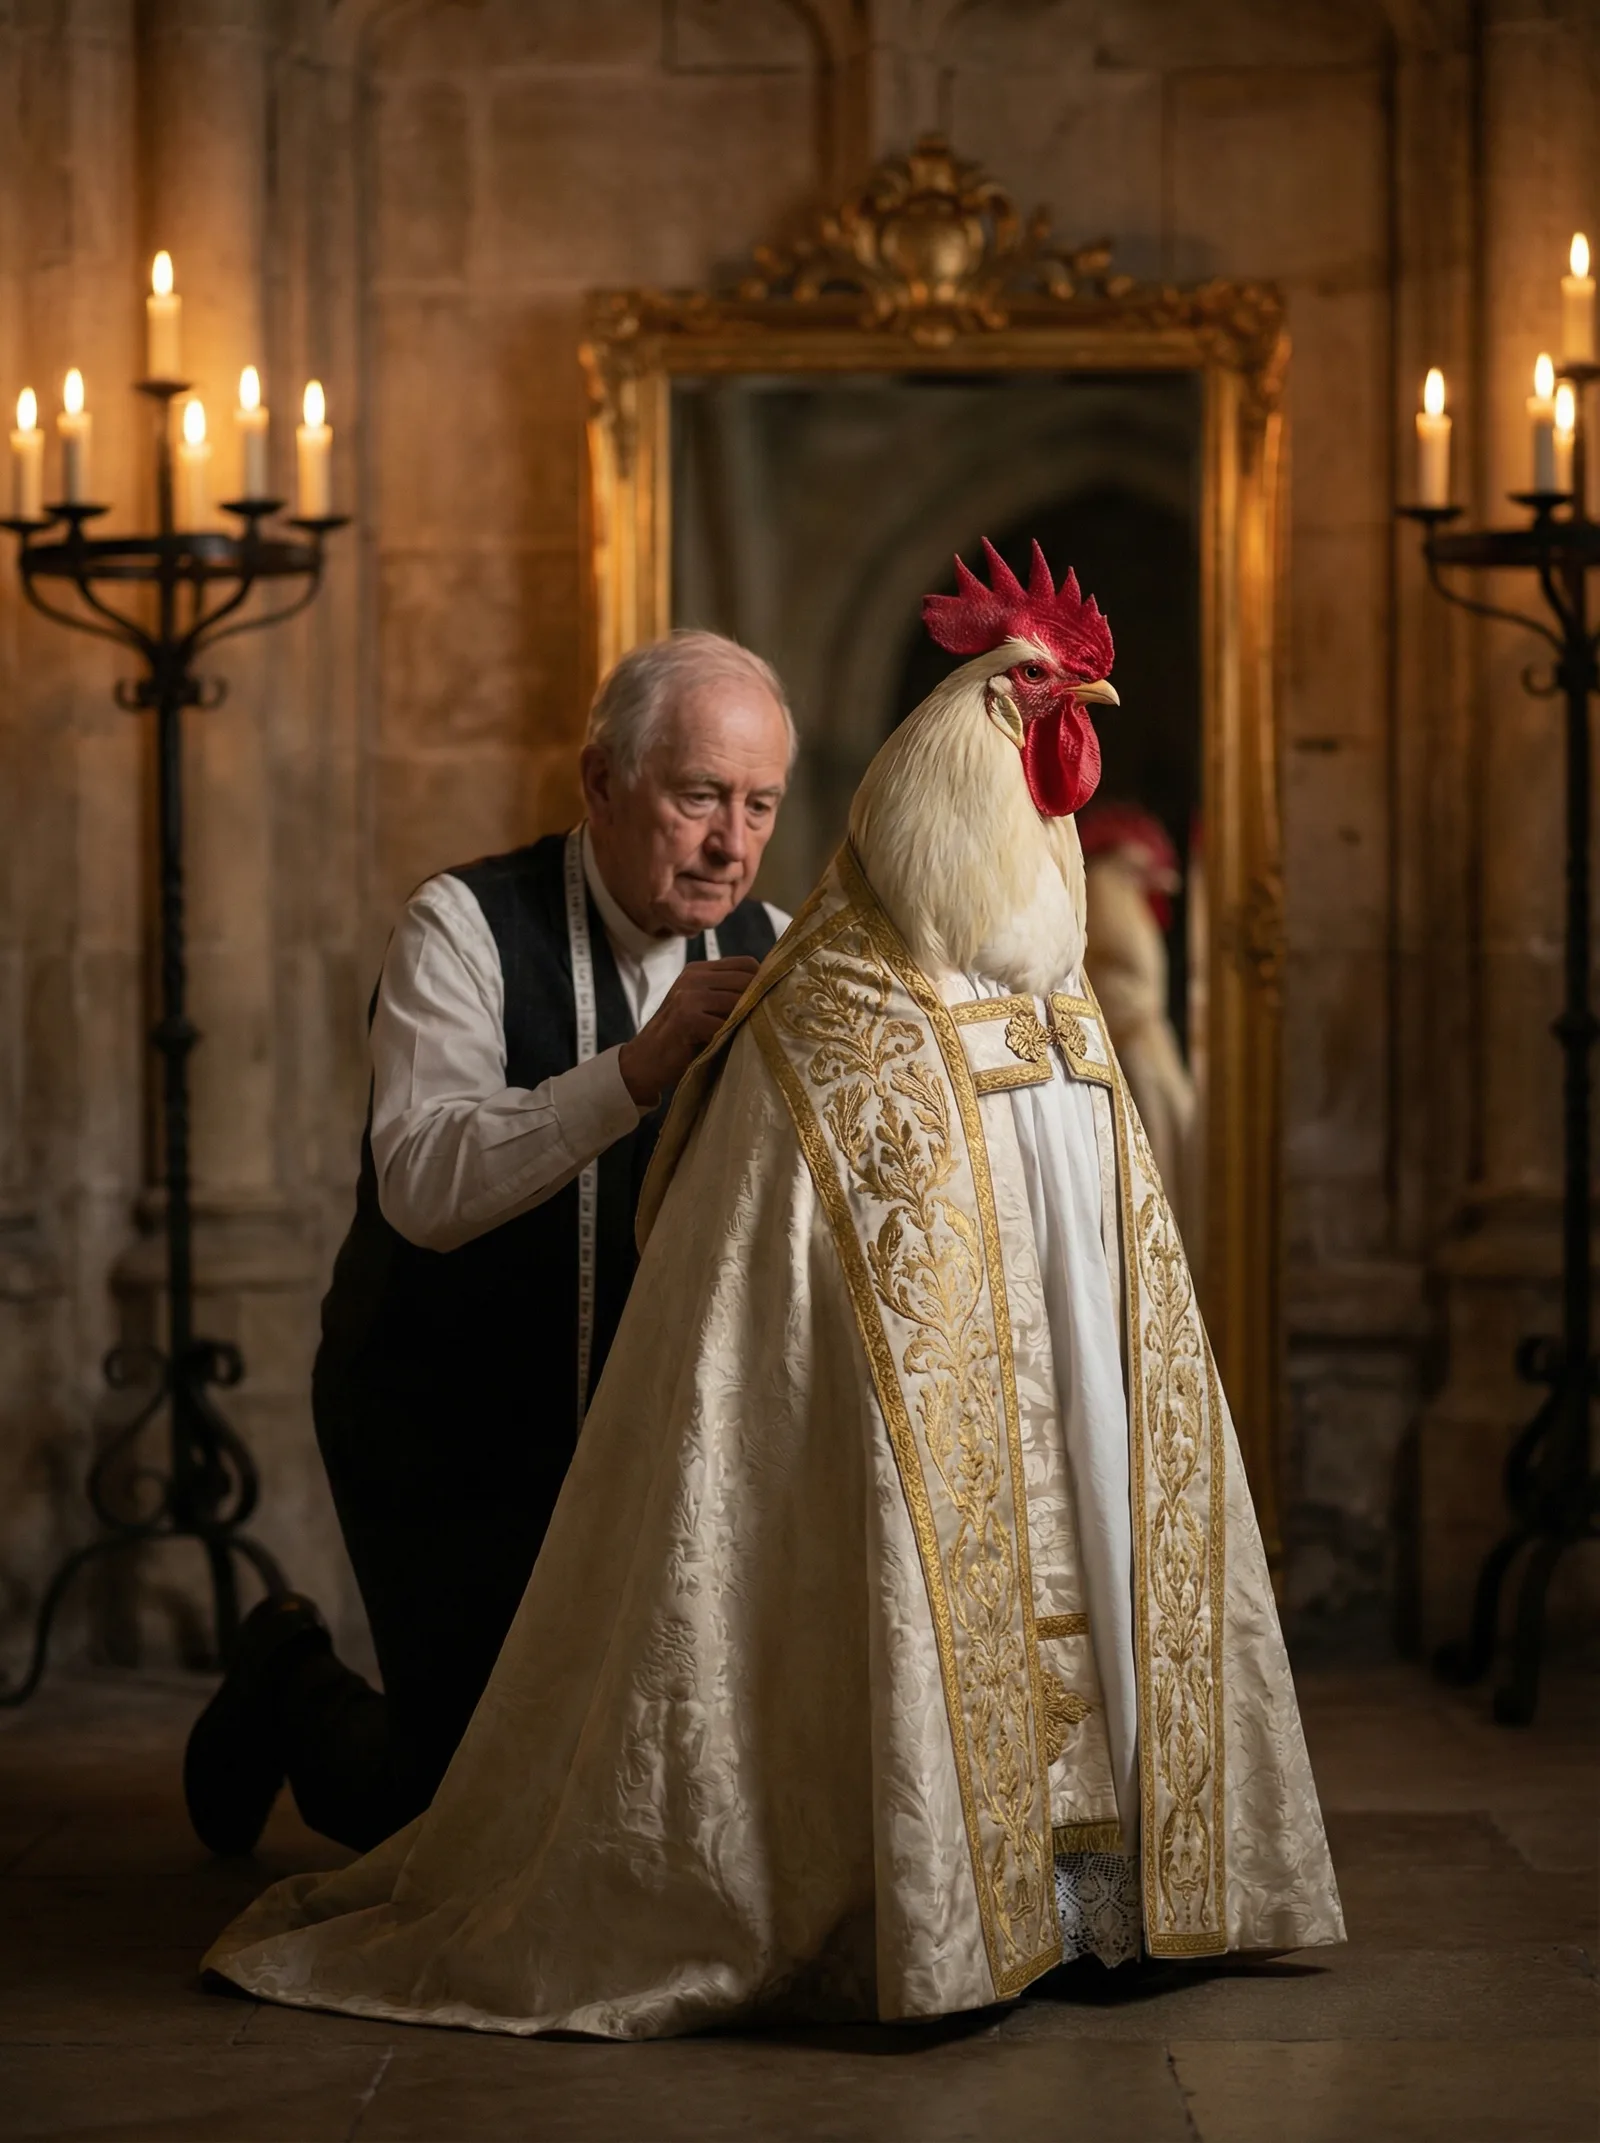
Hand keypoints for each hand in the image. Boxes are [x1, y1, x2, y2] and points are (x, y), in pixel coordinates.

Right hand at [618, 957, 760, 1106]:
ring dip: (749, 1020)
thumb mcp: (704, 1010)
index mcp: (699, 970)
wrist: (644, 1062)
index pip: (747, 964)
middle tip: (771, 1023)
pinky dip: (732, 1037)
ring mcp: (688, 995)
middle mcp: (693, 976)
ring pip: (738, 1001)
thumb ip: (729, 998)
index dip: (764, 983)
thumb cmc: (682, 1040)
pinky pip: (724, 1024)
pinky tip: (733, 1048)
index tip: (774, 1004)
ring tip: (755, 1037)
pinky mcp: (686, 1017)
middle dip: (762, 1002)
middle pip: (746, 980)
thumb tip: (776, 996)